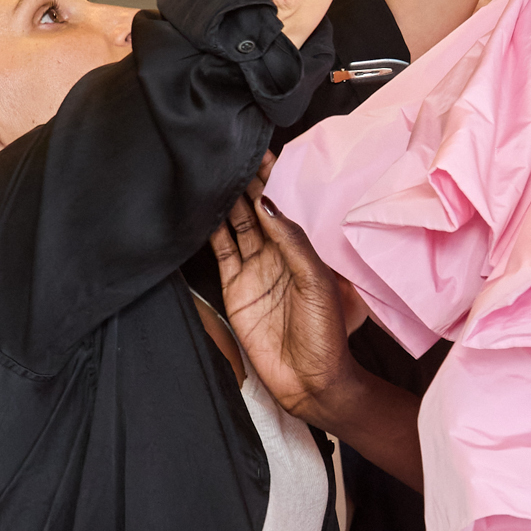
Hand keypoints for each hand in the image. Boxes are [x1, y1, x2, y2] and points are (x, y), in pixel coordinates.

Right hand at [211, 170, 354, 422]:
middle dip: (246, 181)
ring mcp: (255, 270)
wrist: (310, 382)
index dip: (273, 177)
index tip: (258, 147)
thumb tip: (269, 202)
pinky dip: (211, 230)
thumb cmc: (326, 336)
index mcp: (304, 249)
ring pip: (236, 224)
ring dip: (227, 200)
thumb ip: (293, 242)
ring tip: (214, 170)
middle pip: (257, 208)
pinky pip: (220, 252)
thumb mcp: (317, 283)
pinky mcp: (235, 288)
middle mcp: (278, 254)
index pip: (285, 203)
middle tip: (228, 150)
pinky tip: (204, 208)